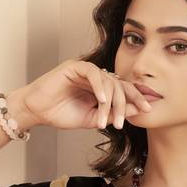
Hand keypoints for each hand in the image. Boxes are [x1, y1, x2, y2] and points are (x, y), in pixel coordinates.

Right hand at [15, 58, 153, 132]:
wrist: (38, 111)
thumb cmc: (61, 114)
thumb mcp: (91, 119)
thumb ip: (111, 115)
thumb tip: (134, 112)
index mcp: (102, 89)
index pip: (124, 90)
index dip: (137, 98)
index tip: (148, 110)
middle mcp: (96, 77)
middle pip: (120, 84)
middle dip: (129, 101)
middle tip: (133, 116)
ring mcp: (86, 70)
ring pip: (108, 81)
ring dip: (111, 103)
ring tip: (110, 120)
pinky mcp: (74, 67)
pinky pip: (93, 73)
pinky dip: (100, 87)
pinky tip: (102, 101)